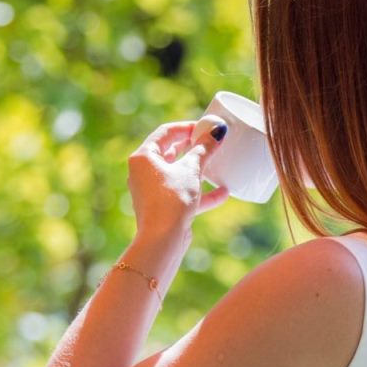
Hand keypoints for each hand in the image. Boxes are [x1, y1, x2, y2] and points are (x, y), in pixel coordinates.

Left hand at [128, 116, 230, 245]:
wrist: (162, 239)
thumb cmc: (172, 199)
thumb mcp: (191, 170)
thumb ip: (205, 149)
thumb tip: (217, 131)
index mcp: (143, 157)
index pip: (165, 132)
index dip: (187, 127)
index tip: (206, 127)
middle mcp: (143, 172)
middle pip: (171, 152)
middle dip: (194, 147)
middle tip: (212, 142)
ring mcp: (153, 190)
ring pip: (178, 173)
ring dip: (199, 169)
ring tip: (217, 163)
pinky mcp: (163, 207)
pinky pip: (183, 193)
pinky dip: (200, 192)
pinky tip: (223, 193)